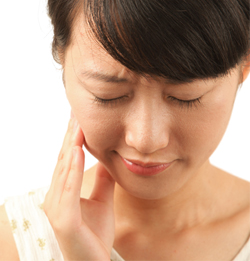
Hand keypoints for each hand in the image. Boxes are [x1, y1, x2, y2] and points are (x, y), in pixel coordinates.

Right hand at [43, 115, 115, 260]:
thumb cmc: (95, 233)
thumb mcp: (102, 199)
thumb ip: (103, 179)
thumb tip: (107, 158)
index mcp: (65, 191)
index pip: (68, 159)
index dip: (73, 138)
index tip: (78, 118)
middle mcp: (56, 196)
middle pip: (64, 160)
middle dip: (70, 136)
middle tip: (75, 113)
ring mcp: (57, 208)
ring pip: (64, 170)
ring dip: (70, 146)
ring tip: (77, 126)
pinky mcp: (64, 219)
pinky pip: (68, 190)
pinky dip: (71, 169)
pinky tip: (76, 151)